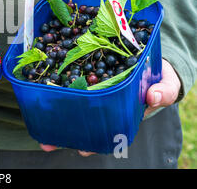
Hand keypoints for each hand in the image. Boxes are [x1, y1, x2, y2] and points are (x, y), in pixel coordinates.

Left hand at [39, 59, 181, 155]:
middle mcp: (103, 104)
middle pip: (82, 121)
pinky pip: (69, 76)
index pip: (105, 131)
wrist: (148, 54)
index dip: (92, 142)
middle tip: (49, 142)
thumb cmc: (157, 77)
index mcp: (120, 113)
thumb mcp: (166, 85)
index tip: (82, 150)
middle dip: (65, 131)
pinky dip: (55, 81)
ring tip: (38, 121)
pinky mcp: (84, 72)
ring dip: (54, 111)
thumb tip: (153, 97)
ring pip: (71, 102)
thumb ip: (163, 92)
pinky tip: (40, 85)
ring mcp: (92, 90)